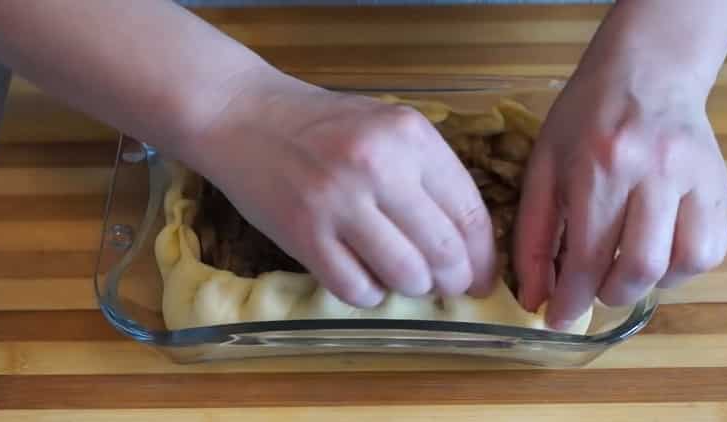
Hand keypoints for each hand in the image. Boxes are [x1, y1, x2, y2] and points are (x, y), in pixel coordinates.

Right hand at [186, 71, 495, 306]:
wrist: (242, 115)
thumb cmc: (321, 124)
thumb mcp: (386, 127)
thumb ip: (428, 174)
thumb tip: (467, 244)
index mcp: (410, 136)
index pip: (469, 212)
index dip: (483, 256)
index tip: (482, 276)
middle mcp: (379, 167)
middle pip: (443, 251)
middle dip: (455, 280)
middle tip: (447, 286)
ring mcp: (338, 202)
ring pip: (405, 275)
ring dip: (413, 288)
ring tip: (405, 279)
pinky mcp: (302, 233)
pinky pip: (355, 289)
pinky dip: (369, 294)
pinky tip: (365, 278)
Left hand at [515, 57, 726, 328]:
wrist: (645, 71)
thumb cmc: (582, 118)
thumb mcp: (542, 168)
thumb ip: (534, 235)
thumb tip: (535, 297)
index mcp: (599, 166)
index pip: (586, 255)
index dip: (571, 300)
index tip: (558, 319)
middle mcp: (652, 172)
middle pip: (640, 267)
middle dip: (607, 295)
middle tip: (590, 288)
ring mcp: (694, 177)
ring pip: (682, 264)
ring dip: (647, 285)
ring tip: (621, 269)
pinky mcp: (719, 184)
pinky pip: (710, 249)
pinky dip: (680, 269)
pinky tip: (655, 254)